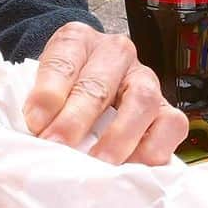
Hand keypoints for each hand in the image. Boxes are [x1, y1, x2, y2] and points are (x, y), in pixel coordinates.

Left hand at [22, 23, 187, 164]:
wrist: (89, 82)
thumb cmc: (63, 86)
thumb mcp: (42, 83)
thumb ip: (39, 102)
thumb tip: (39, 132)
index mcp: (77, 40)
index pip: (63, 62)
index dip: (49, 94)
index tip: (35, 123)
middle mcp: (116, 52)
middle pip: (99, 84)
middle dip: (77, 120)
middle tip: (59, 147)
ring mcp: (146, 78)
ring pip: (142, 101)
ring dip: (119, 137)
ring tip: (100, 164)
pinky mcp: (167, 106)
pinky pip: (172, 125)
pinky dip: (153, 148)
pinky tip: (132, 167)